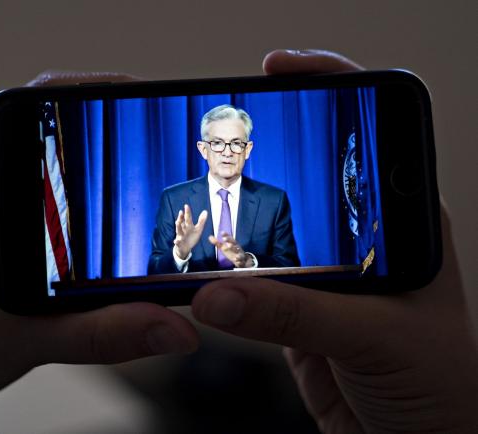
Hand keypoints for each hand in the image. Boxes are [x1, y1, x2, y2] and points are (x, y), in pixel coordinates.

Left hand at [0, 72, 198, 433]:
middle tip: (154, 134)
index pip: (23, 105)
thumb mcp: (26, 343)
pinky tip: (107, 196)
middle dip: (99, 116)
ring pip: (40, 140)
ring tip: (141, 159)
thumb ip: (102, 334)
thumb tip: (175, 328)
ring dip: (88, 144)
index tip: (140, 97)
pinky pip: (36, 168)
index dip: (87, 89)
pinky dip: (76, 172)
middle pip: (39, 115)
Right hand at [173, 204, 207, 258]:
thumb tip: (205, 211)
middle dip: (181, 217)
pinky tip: (176, 241)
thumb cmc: (191, 237)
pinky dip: (176, 242)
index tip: (186, 205)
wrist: (185, 248)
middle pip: (182, 222)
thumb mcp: (198, 229)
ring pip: (178, 230)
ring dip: (178, 227)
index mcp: (188, 226)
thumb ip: (201, 221)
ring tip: (177, 222)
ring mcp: (180, 236)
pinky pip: (177, 242)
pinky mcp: (179, 243)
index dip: (187, 212)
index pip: (187, 218)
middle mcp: (183, 229)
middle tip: (181, 211)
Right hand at [192, 50, 477, 433]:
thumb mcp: (375, 338)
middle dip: (267, 143)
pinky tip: (207, 265)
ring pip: (274, 231)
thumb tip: (220, 293)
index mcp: (404, 225)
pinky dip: (227, 272)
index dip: (331, 86)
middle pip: (312, 174)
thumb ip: (295, 315)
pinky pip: (256, 282)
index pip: (371, 134)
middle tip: (223, 127)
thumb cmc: (439, 387)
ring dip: (236, 219)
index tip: (279, 68)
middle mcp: (364, 243)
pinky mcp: (299, 313)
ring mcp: (329, 278)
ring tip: (204, 198)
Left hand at [208, 232, 252, 267]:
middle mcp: (236, 247)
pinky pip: (241, 260)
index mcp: (232, 243)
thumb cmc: (231, 252)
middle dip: (229, 241)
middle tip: (224, 239)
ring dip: (234, 248)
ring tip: (229, 246)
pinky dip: (239, 260)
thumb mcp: (224, 247)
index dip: (226, 235)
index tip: (221, 232)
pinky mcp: (241, 261)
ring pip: (238, 251)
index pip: (229, 238)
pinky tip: (236, 259)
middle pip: (234, 243)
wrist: (243, 260)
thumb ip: (217, 243)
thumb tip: (209, 236)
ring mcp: (239, 254)